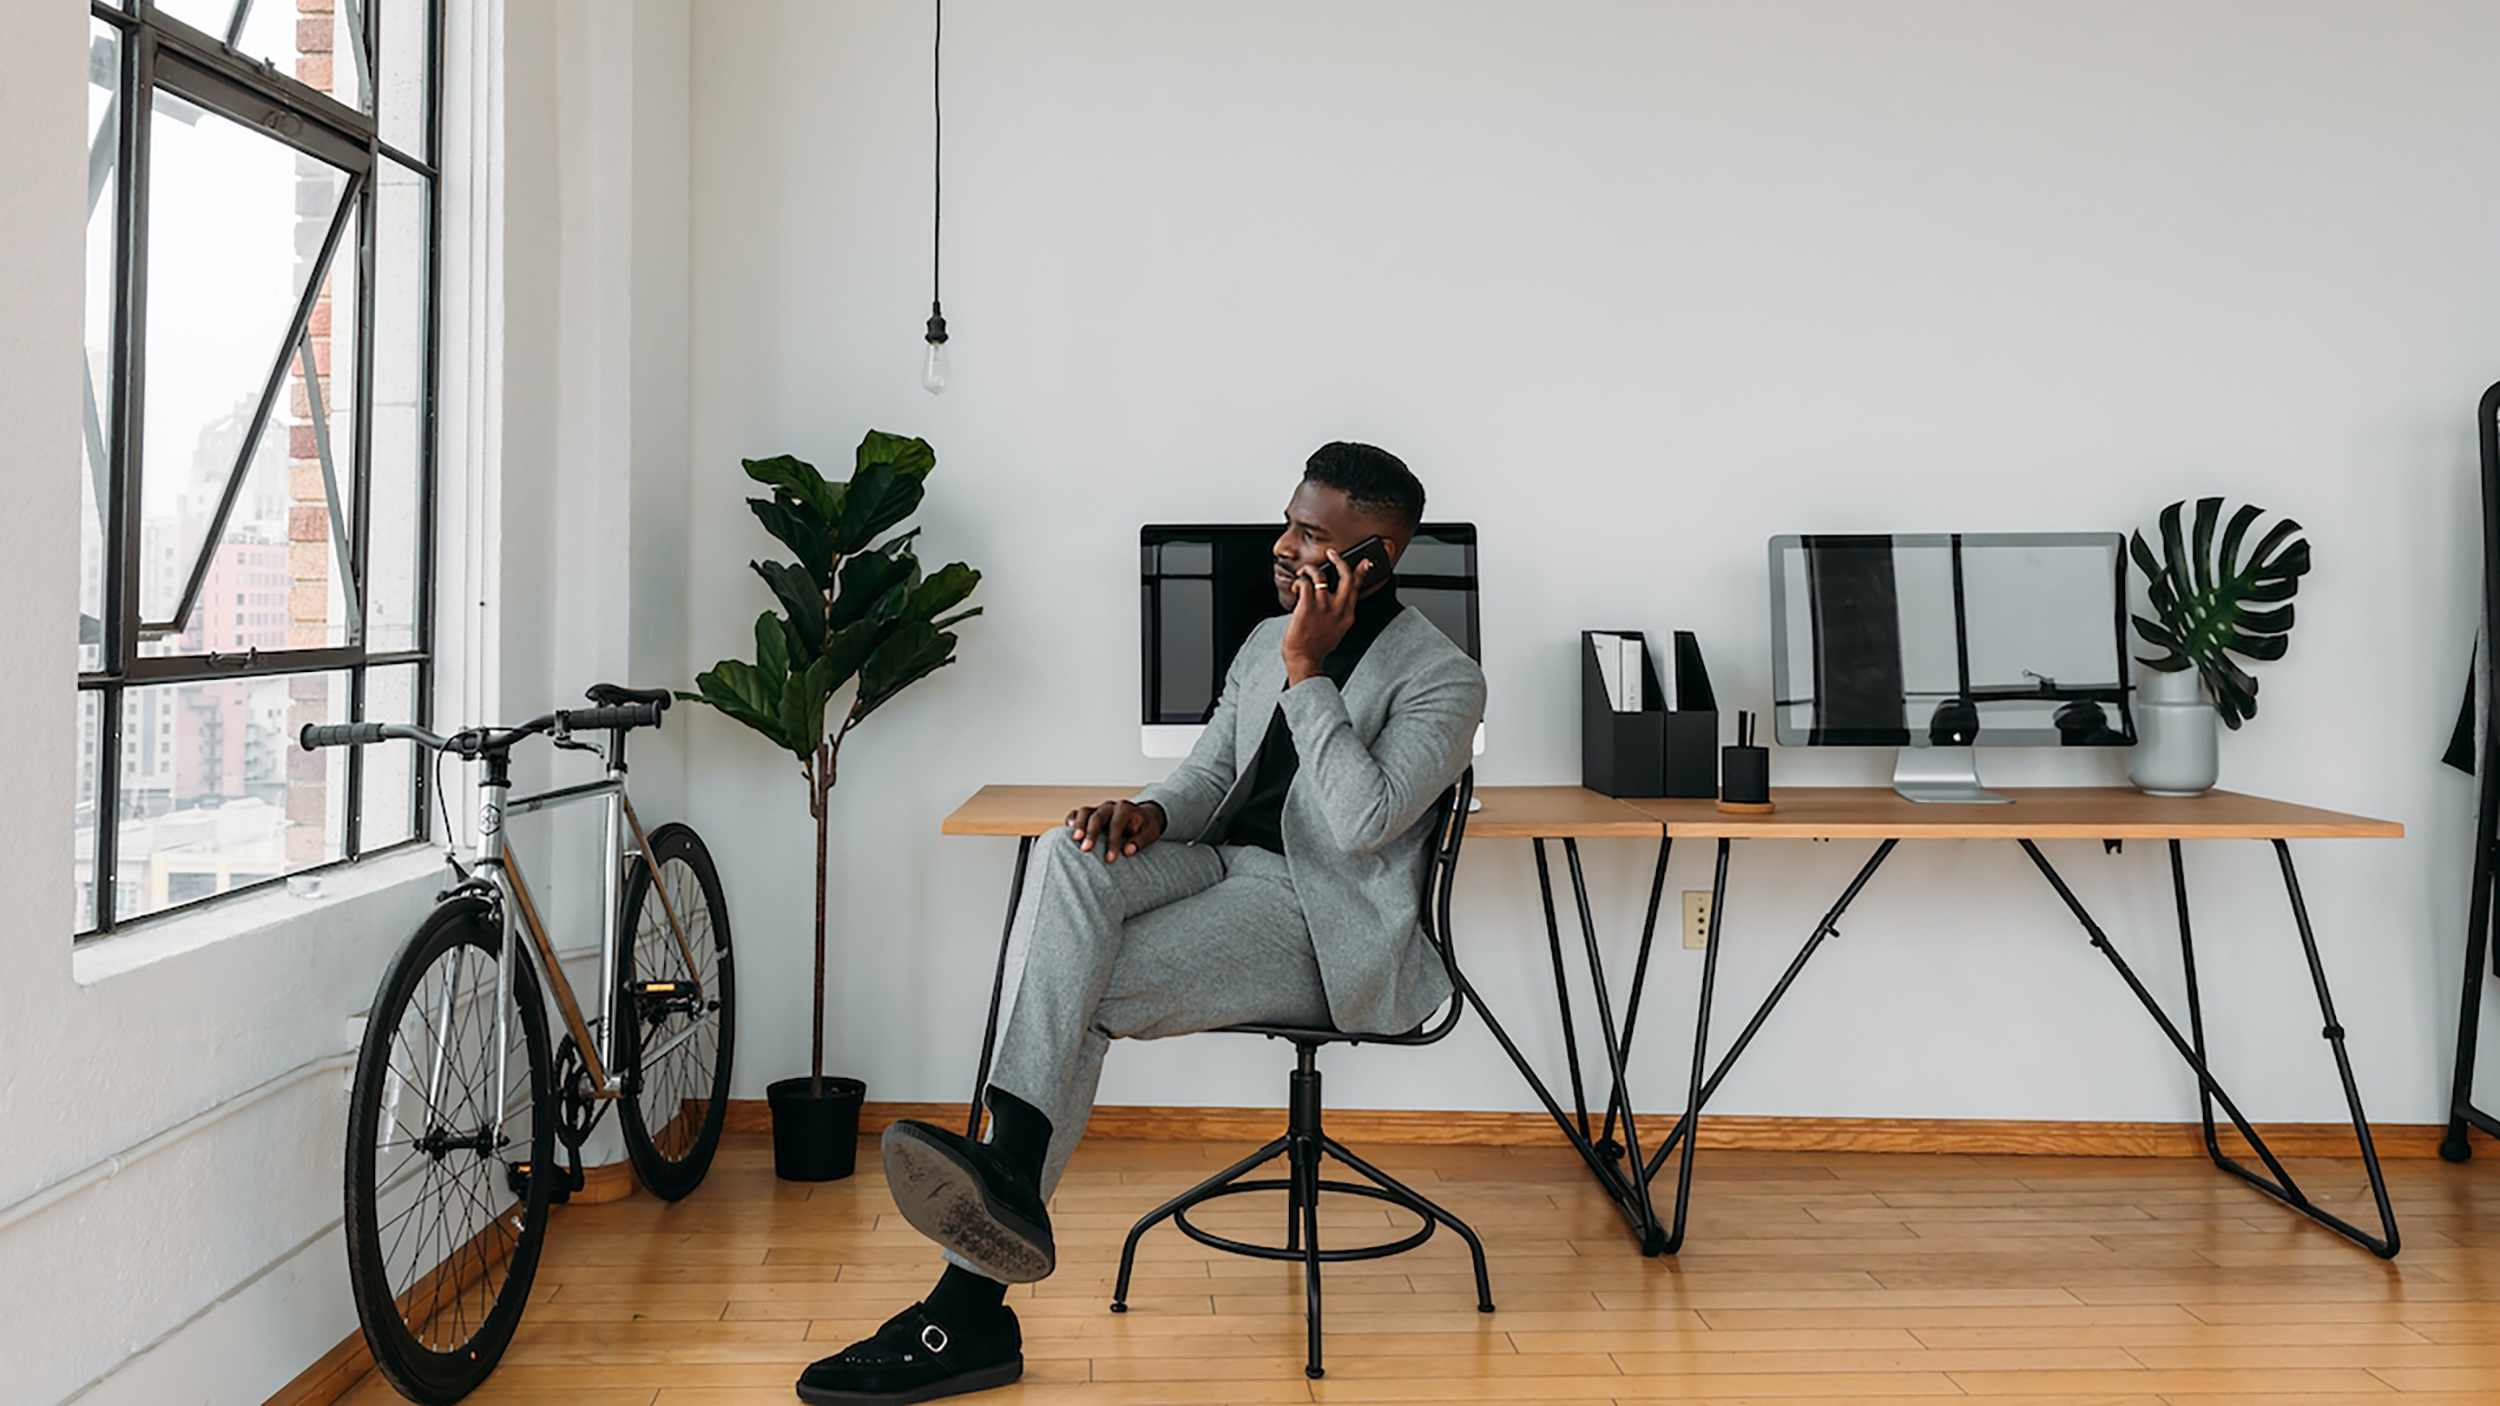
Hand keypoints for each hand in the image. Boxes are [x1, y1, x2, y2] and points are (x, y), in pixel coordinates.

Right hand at [1065, 799, 1165, 862]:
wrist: (1144, 815)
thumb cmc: (1146, 826)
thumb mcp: (1151, 833)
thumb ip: (1140, 842)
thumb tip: (1128, 851)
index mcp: (1126, 809)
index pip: (1116, 825)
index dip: (1112, 842)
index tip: (1110, 859)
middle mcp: (1110, 806)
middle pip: (1097, 817)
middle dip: (1091, 833)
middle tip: (1085, 850)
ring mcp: (1099, 808)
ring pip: (1084, 812)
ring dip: (1078, 825)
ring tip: (1074, 840)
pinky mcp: (1091, 812)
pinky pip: (1078, 813)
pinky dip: (1072, 819)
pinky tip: (1068, 829)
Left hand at [1281, 549, 1369, 684]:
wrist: (1305, 660)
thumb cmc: (1316, 648)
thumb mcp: (1337, 630)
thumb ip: (1339, 614)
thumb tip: (1335, 599)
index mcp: (1347, 614)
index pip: (1357, 587)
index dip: (1362, 572)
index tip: (1365, 562)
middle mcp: (1338, 608)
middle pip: (1345, 575)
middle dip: (1339, 560)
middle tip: (1332, 554)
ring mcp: (1323, 606)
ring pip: (1320, 574)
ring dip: (1309, 569)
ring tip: (1303, 574)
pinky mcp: (1307, 605)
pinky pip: (1304, 583)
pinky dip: (1298, 582)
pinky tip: (1296, 588)